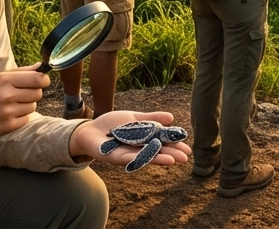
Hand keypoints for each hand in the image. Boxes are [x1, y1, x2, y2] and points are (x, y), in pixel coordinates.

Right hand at [0, 66, 48, 146]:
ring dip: (27, 104)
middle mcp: (7, 95)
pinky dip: (21, 116)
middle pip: (38, 92)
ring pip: (33, 106)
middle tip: (23, 93)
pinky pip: (26, 118)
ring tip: (13, 104)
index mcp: (4, 80)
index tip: (43, 81)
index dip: (44, 79)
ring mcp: (8, 112)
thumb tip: (41, 67)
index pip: (37, 78)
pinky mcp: (8, 126)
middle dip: (35, 92)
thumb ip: (20, 72)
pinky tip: (9, 114)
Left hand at [69, 110, 191, 164]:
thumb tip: (172, 117)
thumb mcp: (135, 118)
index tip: (188, 149)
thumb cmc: (113, 125)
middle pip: (156, 152)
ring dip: (158, 159)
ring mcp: (125, 154)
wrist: (90, 130)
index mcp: (142, 140)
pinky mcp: (113, 156)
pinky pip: (127, 157)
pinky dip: (138, 158)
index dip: (174, 146)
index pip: (161, 144)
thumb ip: (152, 118)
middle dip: (170, 154)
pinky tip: (149, 157)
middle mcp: (136, 150)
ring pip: (144, 157)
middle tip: (185, 157)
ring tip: (173, 160)